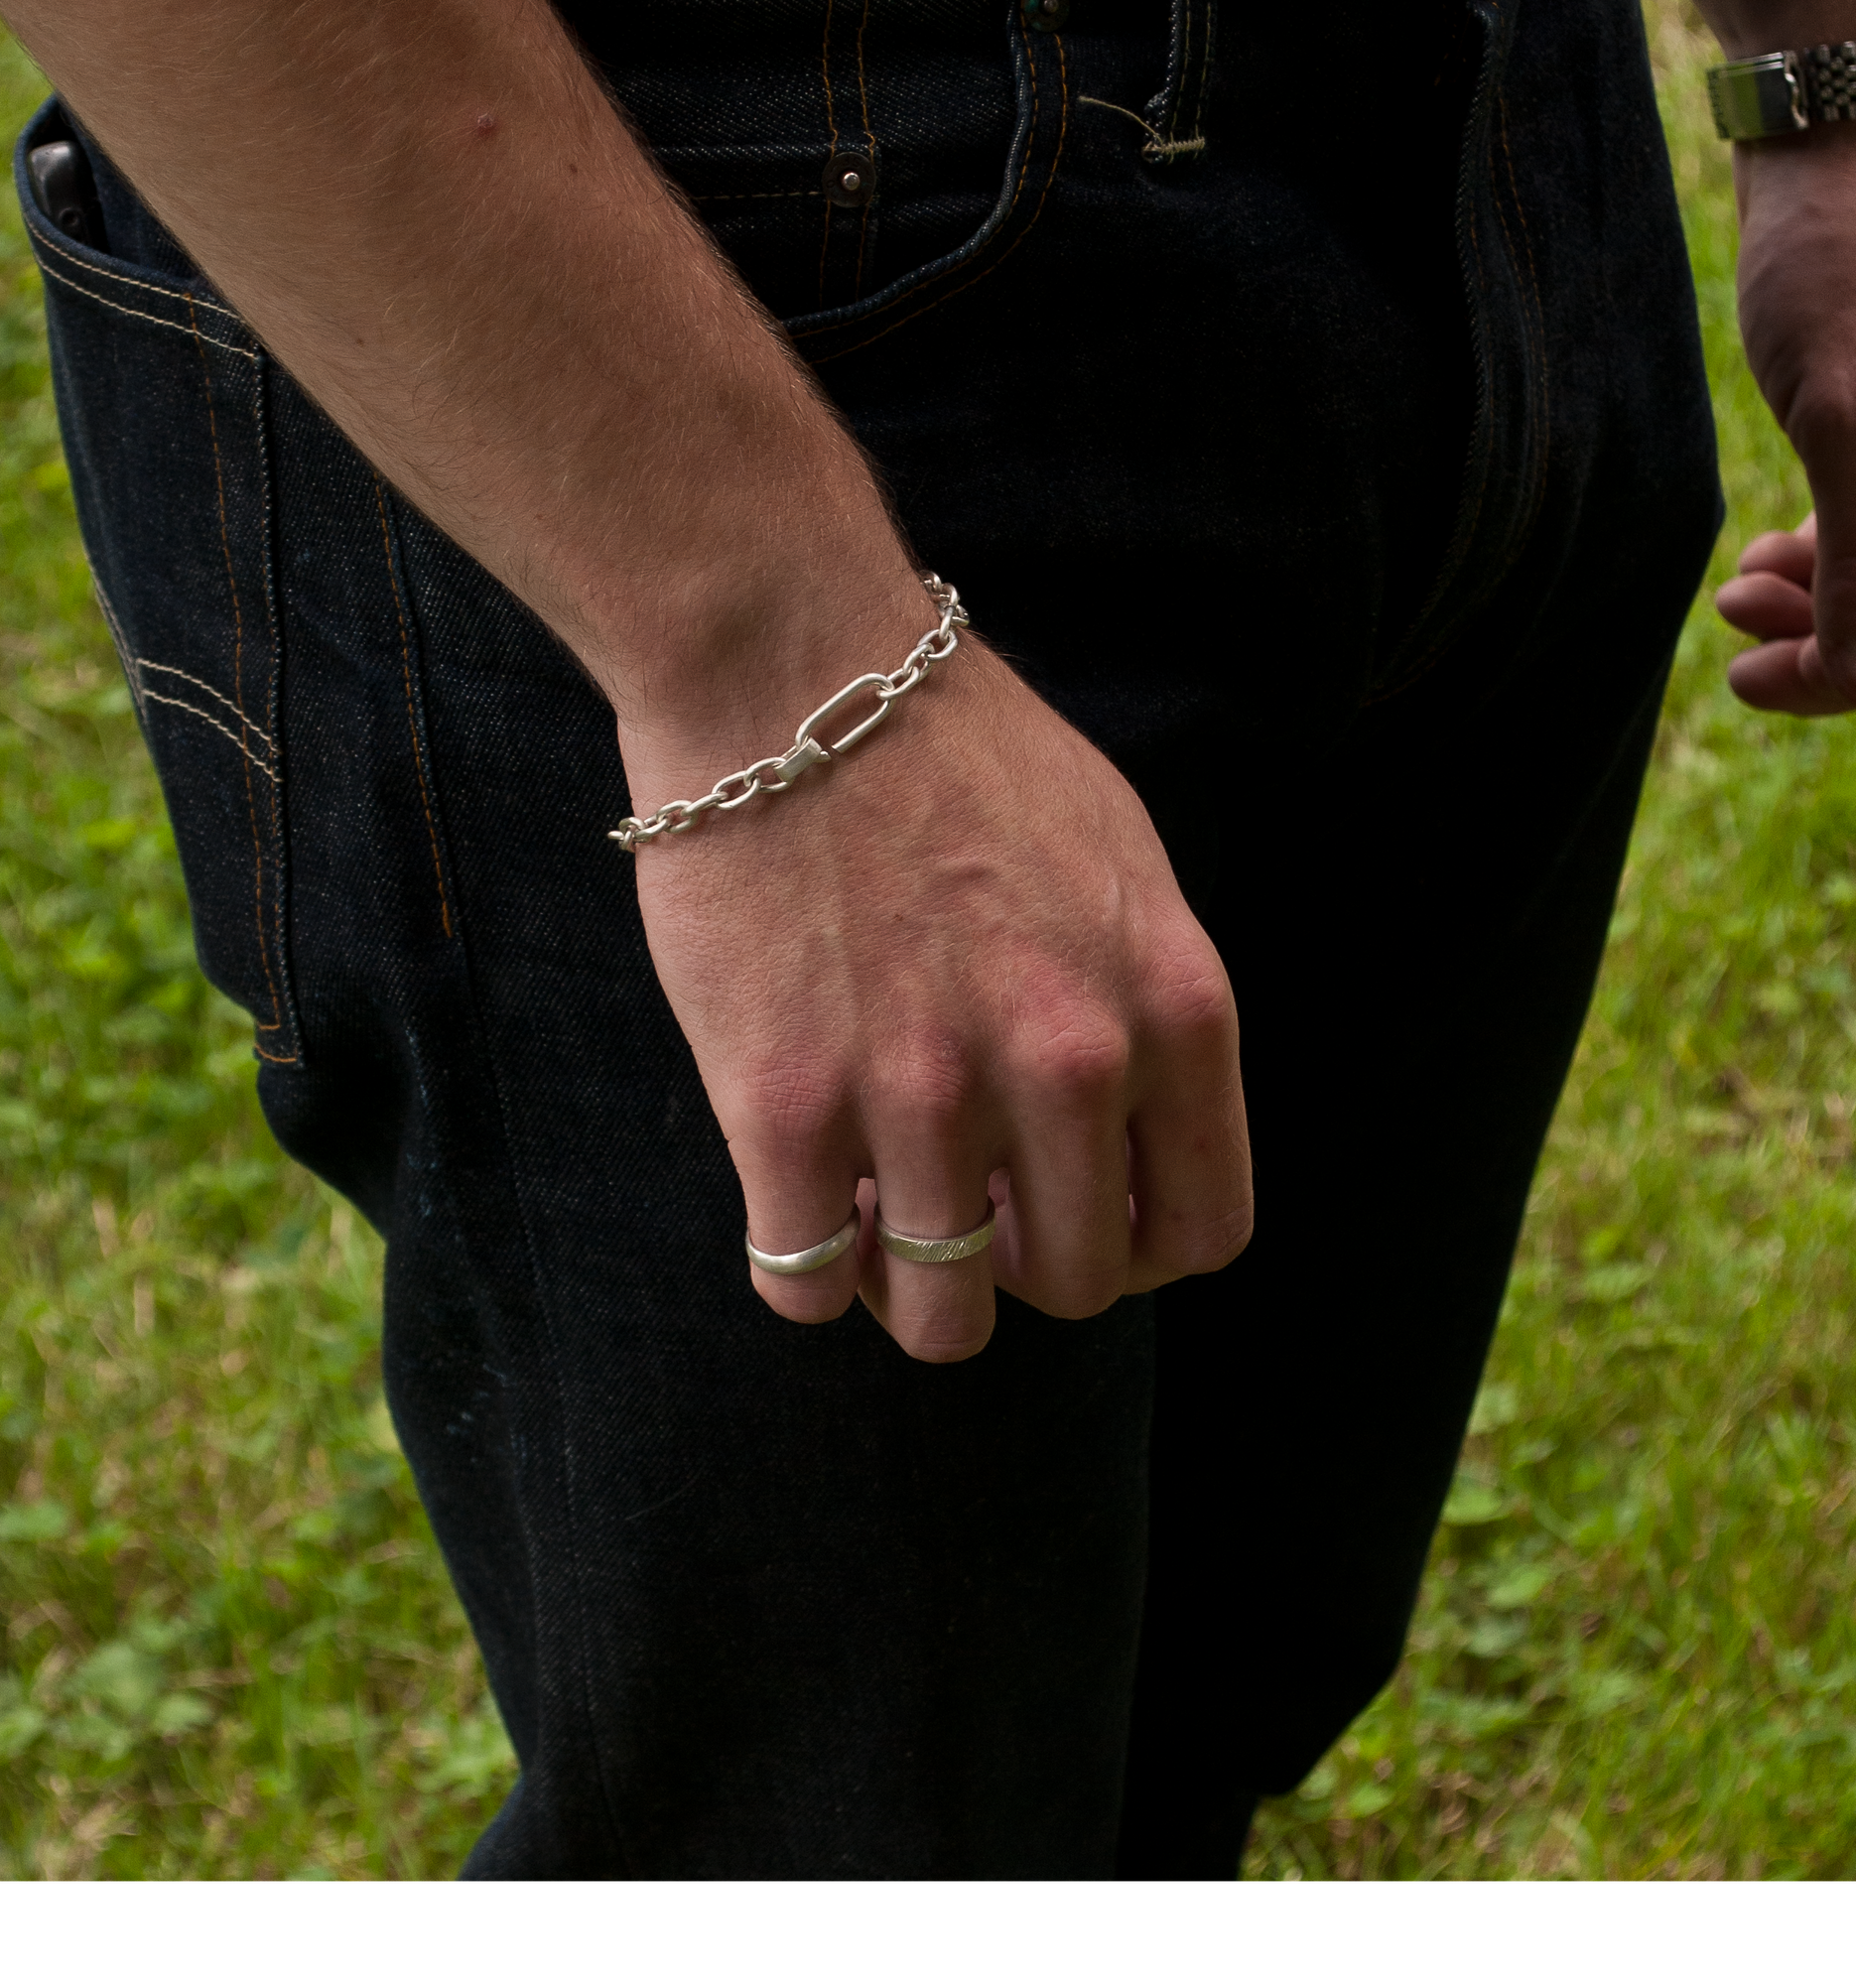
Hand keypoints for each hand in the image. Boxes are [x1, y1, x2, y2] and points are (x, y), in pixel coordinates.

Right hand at [620, 607, 1252, 1364]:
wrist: (793, 670)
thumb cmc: (959, 756)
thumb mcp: (1122, 865)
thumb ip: (1145, 1008)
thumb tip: (1129, 1146)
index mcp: (1171, 1007)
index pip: (1203, 1231)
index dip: (1139, 1253)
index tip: (1077, 1218)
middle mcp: (1067, 1066)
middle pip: (1075, 1283)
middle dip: (1022, 1271)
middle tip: (968, 1215)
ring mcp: (924, 1096)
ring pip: (940, 1317)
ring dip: (910, 1290)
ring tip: (877, 1221)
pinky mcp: (785, 1107)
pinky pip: (804, 1279)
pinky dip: (806, 1273)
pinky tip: (798, 1209)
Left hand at [1717, 129, 1855, 712]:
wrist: (1841, 134)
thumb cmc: (1844, 255)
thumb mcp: (1847, 418)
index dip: (1844, 680)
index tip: (1754, 677)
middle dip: (1828, 632)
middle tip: (1735, 613)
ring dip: (1822, 597)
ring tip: (1739, 587)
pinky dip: (1837, 547)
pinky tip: (1773, 549)